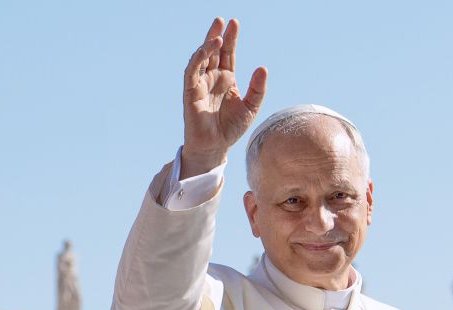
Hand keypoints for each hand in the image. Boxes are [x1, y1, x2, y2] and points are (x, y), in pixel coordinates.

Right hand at [181, 17, 266, 178]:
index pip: (227, 54)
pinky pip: (191, 72)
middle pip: (213, 51)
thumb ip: (257, 89)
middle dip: (217, 35)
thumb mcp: (250, 107)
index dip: (231, 39)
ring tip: (218, 36)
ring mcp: (200, 84)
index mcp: (226, 79)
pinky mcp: (190, 92)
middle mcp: (212, 78)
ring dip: (207, 45)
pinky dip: (198, 59)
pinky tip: (206, 50)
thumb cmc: (231, 129)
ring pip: (201, 58)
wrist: (216, 147)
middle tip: (222, 20)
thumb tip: (262, 68)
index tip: (234, 23)